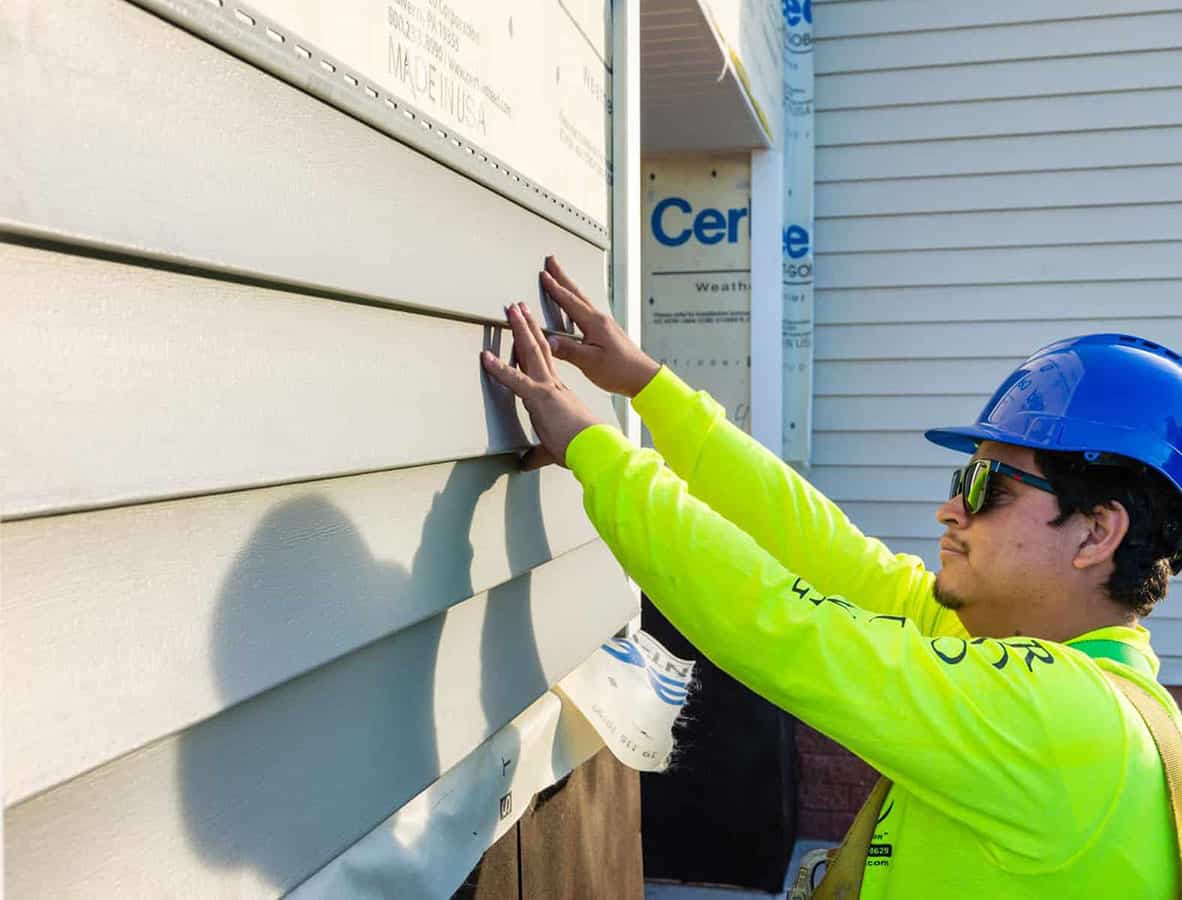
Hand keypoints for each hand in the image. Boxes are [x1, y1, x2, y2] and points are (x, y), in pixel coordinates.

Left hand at [481, 301, 602, 470]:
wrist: (593, 449)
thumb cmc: (580, 448)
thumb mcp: (552, 450)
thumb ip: (537, 455)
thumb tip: (526, 463)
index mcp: (558, 394)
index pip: (544, 363)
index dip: (536, 345)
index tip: (530, 331)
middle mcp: (554, 385)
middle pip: (539, 349)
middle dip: (528, 326)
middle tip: (519, 308)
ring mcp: (547, 388)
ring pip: (531, 352)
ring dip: (519, 330)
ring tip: (511, 311)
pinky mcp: (540, 397)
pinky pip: (515, 379)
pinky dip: (499, 368)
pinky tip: (486, 357)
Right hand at [541, 257, 659, 397]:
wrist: (642, 378)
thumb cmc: (620, 370)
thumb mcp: (589, 362)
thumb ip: (567, 350)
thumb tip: (548, 340)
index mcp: (595, 323)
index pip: (570, 301)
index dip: (555, 288)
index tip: (544, 275)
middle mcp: (600, 320)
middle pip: (577, 293)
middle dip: (563, 277)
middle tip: (553, 262)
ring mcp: (605, 325)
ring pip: (583, 301)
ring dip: (569, 288)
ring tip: (560, 280)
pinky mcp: (607, 333)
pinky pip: (587, 312)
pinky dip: (577, 304)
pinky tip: (575, 309)